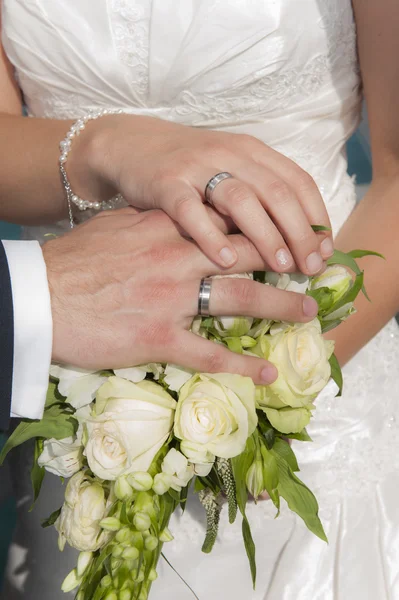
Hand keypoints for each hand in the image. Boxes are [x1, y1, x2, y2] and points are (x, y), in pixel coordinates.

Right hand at [43, 207, 318, 383]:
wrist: (37, 295)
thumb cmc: (71, 261)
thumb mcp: (114, 228)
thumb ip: (150, 224)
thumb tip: (174, 221)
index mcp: (166, 228)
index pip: (227, 222)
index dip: (262, 228)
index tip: (284, 234)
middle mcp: (178, 258)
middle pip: (247, 254)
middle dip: (286, 260)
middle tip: (312, 267)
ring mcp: (172, 298)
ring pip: (241, 299)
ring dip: (281, 306)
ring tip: (308, 312)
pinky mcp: (158, 337)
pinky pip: (209, 354)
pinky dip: (240, 366)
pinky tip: (264, 373)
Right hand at [69, 114, 332, 273]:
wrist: (129, 144)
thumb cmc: (186, 169)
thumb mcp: (227, 171)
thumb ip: (256, 196)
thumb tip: (294, 242)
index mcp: (251, 152)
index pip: (297, 181)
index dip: (316, 217)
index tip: (325, 252)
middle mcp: (229, 154)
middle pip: (276, 192)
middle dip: (299, 233)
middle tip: (310, 269)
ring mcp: (196, 166)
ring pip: (241, 199)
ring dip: (265, 234)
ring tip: (280, 267)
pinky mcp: (165, 182)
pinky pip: (190, 209)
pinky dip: (209, 234)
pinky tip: (224, 260)